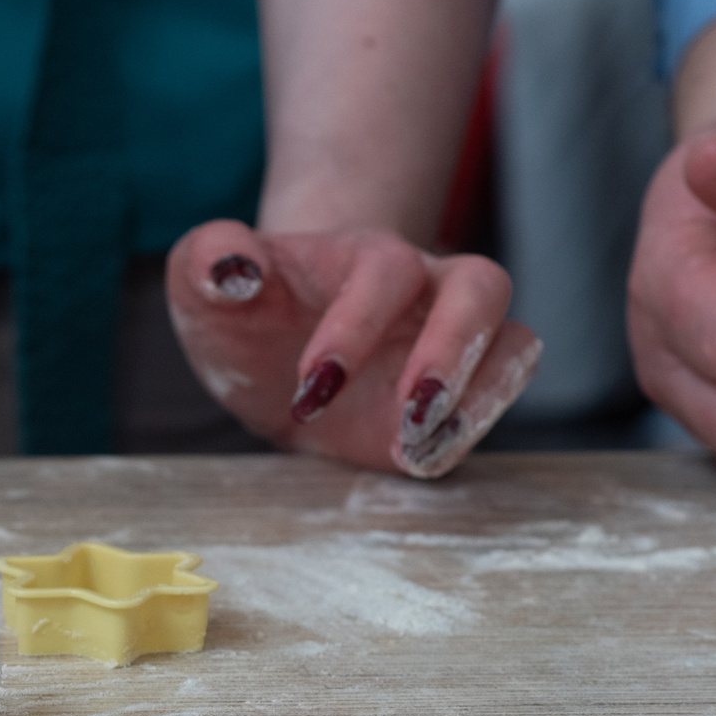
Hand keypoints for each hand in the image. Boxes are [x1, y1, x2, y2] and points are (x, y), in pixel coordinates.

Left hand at [165, 219, 539, 476]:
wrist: (272, 351)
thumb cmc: (244, 310)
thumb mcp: (202, 285)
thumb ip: (208, 259)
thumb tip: (233, 269)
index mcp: (365, 253)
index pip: (386, 270)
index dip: (358, 326)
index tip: (310, 387)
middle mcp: (426, 286)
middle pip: (483, 286)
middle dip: (454, 349)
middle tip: (409, 412)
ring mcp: (454, 341)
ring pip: (513, 345)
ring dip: (480, 399)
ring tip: (417, 445)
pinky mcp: (459, 397)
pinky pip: (495, 402)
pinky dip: (466, 435)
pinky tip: (415, 461)